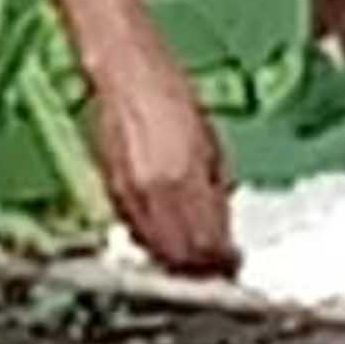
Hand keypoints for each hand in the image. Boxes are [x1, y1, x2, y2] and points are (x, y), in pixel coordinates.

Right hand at [91, 55, 235, 277]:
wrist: (128, 76)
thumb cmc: (173, 98)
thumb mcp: (212, 145)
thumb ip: (217, 192)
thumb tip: (223, 228)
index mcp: (185, 178)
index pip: (207, 243)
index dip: (222, 262)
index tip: (233, 264)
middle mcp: (154, 192)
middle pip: (178, 255)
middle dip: (199, 268)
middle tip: (216, 267)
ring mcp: (129, 194)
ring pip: (154, 249)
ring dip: (175, 259)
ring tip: (194, 256)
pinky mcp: (111, 191)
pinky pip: (135, 230)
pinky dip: (153, 240)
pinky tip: (167, 233)